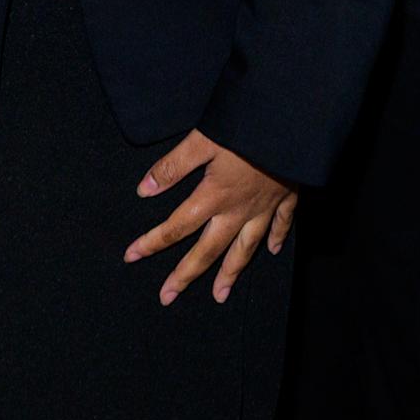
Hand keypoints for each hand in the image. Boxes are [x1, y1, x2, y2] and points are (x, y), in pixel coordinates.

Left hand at [127, 129, 294, 304]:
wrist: (288, 123)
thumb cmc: (242, 127)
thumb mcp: (201, 141)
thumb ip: (172, 166)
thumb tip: (144, 190)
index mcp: (214, 197)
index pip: (177, 227)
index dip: (152, 242)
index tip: (131, 256)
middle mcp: (238, 210)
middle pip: (208, 250)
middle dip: (186, 274)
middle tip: (168, 297)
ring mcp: (264, 207)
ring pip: (245, 248)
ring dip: (231, 272)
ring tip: (220, 295)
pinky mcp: (287, 196)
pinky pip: (282, 224)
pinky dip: (278, 238)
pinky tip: (274, 250)